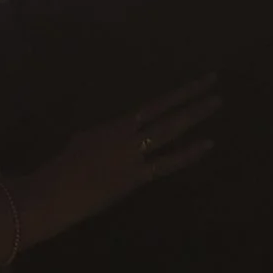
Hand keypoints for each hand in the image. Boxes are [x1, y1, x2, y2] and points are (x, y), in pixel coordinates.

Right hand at [9, 73, 219, 246]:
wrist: (56, 191)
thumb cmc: (64, 168)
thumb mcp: (84, 142)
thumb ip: (105, 136)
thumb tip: (118, 138)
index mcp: (115, 126)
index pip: (154, 105)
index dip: (178, 93)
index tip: (198, 83)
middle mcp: (128, 135)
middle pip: (166, 112)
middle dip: (192, 97)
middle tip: (214, 81)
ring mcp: (133, 155)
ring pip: (169, 130)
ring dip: (194, 115)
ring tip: (216, 102)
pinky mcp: (136, 177)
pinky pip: (167, 163)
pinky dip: (188, 154)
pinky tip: (207, 143)